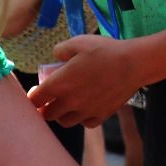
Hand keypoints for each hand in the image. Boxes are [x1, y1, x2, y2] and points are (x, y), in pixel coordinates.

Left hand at [29, 35, 154, 127]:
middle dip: (44, 108)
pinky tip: (85, 108)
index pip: (35, 100)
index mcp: (59, 84)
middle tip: (48, 101)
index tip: (35, 92)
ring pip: (65, 122)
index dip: (32, 97)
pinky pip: (85, 123)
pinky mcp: (101, 115)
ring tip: (65, 106)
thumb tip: (55, 56)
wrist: (133, 64)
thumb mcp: (78, 42)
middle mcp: (69, 101)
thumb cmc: (104, 50)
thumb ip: (61, 49)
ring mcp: (85, 111)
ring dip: (61, 115)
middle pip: (47, 115)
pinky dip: (82, 118)